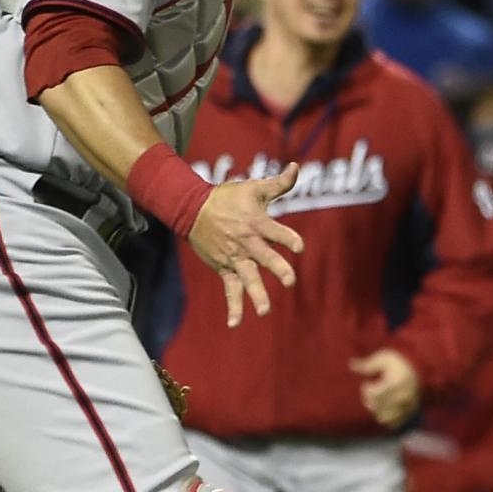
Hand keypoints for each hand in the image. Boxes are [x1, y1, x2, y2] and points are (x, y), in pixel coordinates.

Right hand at [191, 168, 304, 325]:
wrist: (192, 209)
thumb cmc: (228, 198)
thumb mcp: (254, 188)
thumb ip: (279, 183)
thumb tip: (296, 167)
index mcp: (256, 223)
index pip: (277, 232)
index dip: (289, 239)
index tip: (299, 247)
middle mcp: (246, 243)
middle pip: (264, 257)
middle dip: (277, 268)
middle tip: (290, 281)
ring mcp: (234, 258)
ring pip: (247, 278)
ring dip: (256, 294)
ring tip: (265, 311)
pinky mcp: (224, 268)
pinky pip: (230, 290)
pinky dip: (233, 307)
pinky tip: (236, 323)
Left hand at [350, 348, 422, 427]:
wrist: (421, 367)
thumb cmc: (399, 361)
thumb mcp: (383, 358)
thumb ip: (368, 365)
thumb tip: (351, 364)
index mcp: (395, 383)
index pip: (374, 395)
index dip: (366, 390)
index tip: (367, 384)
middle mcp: (402, 397)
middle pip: (377, 407)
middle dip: (370, 400)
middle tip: (372, 391)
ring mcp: (407, 406)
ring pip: (384, 417)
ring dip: (377, 411)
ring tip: (378, 401)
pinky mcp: (410, 412)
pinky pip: (395, 423)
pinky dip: (387, 418)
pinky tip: (385, 409)